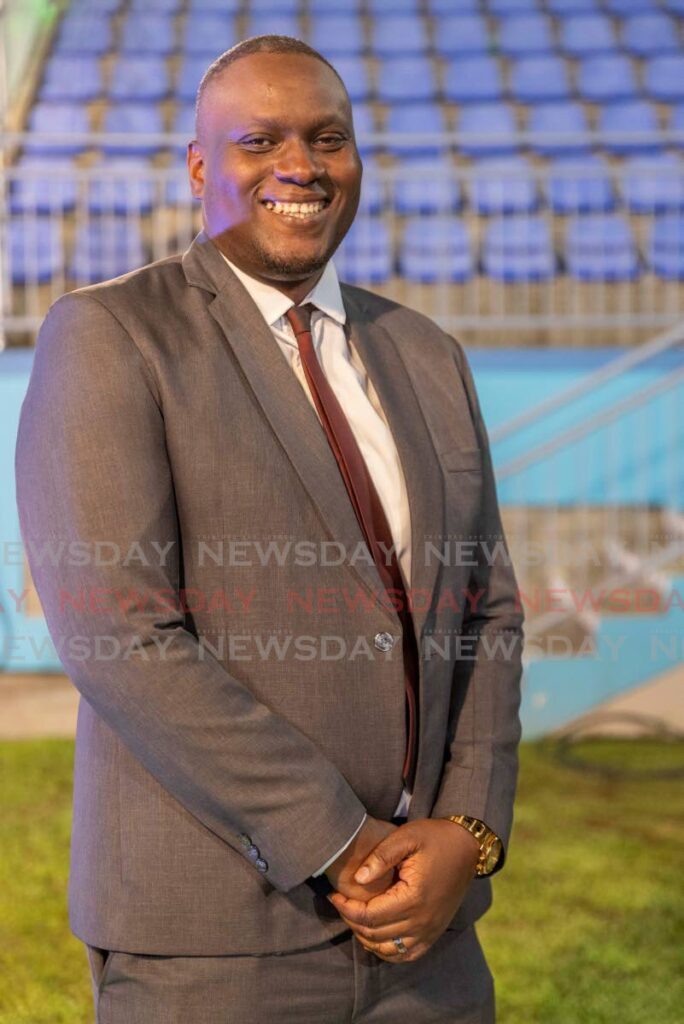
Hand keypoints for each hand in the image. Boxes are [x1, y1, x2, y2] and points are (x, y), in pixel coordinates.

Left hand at [327, 818, 480, 962]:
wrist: (467, 846)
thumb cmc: (434, 837)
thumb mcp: (406, 837)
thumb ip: (380, 857)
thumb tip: (357, 879)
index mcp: (413, 898)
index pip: (369, 916)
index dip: (346, 908)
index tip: (333, 894)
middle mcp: (423, 921)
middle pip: (374, 935)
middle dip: (351, 920)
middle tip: (340, 902)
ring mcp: (430, 931)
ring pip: (388, 950)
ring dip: (366, 937)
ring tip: (354, 916)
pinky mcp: (434, 933)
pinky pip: (406, 954)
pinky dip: (386, 950)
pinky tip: (375, 934)